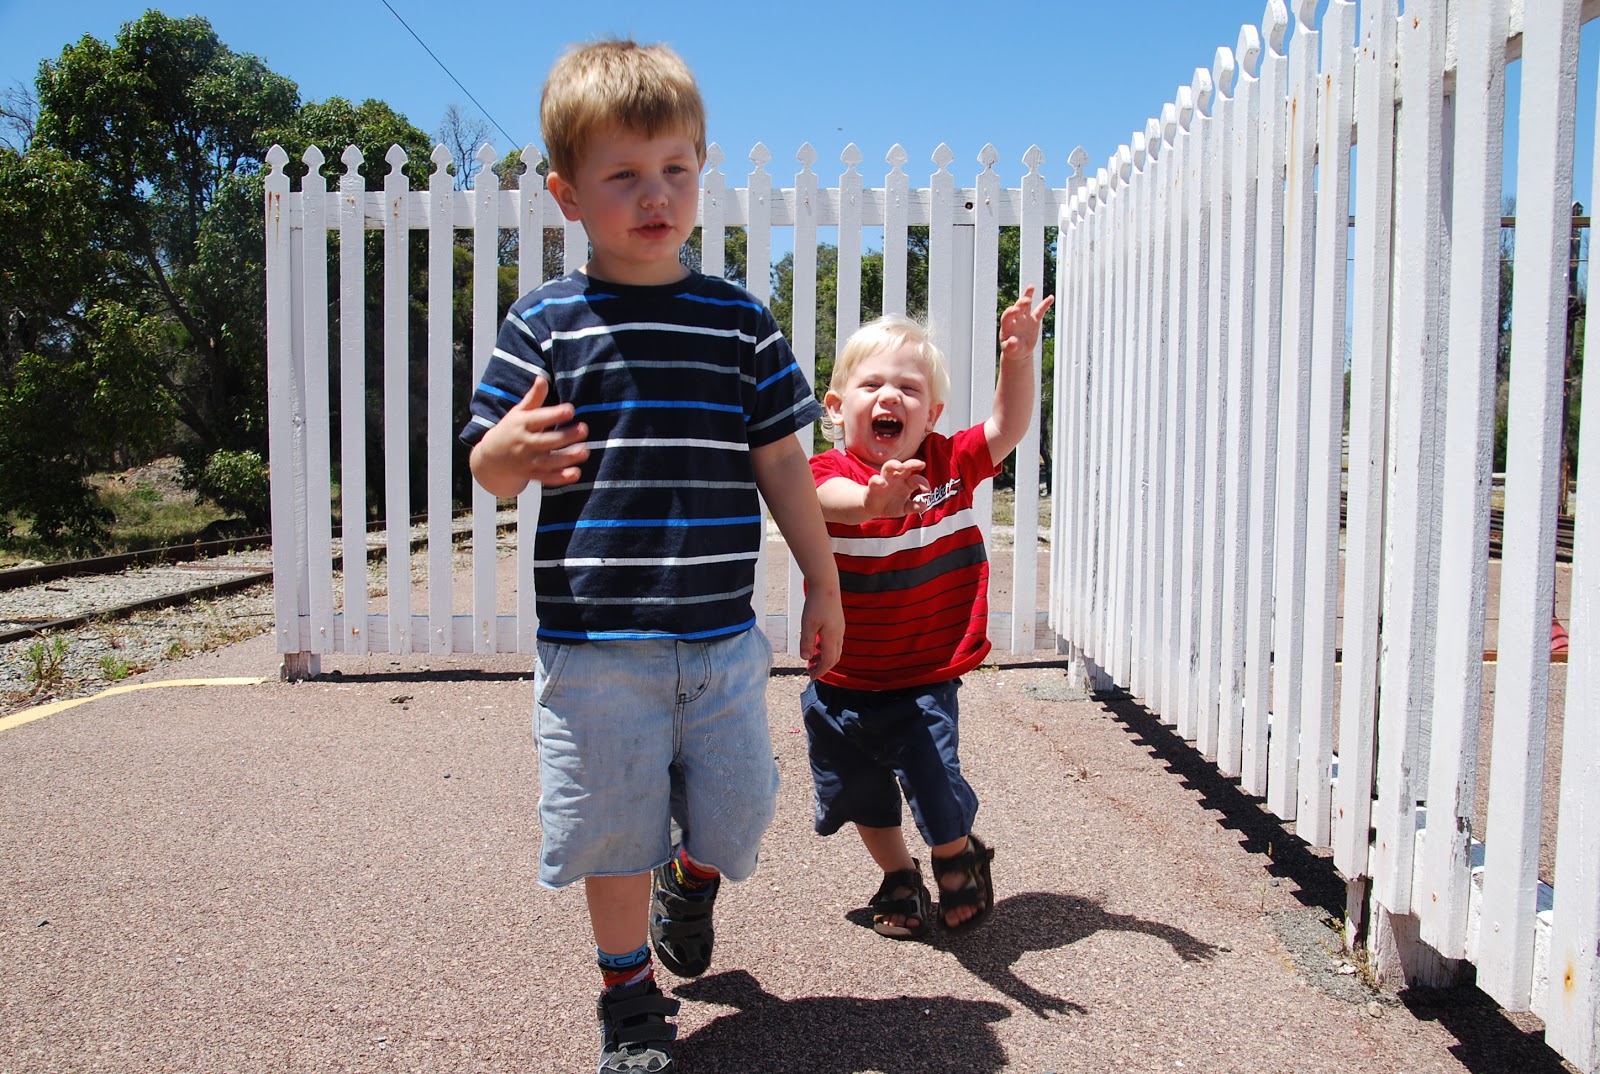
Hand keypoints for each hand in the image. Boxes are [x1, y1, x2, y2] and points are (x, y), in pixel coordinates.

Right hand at [472, 377, 589, 494]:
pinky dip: (560, 478)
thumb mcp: (519, 413)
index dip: (554, 414)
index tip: (571, 410)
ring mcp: (527, 461)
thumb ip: (533, 398)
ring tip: (585, 451)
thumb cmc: (510, 430)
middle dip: (566, 436)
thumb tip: (542, 378)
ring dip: (567, 457)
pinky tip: (576, 473)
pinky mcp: (532, 475)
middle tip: (584, 429)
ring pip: (549, 461)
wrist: (490, 460)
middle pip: (547, 441)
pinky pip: (547, 478)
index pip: (539, 419)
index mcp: (522, 424)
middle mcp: (524, 443)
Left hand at [799, 585, 843, 679]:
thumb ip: (807, 642)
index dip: (820, 671)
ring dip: (824, 657)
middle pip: (834, 658)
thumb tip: (805, 658)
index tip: (811, 677)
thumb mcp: (807, 624)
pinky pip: (834, 641)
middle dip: (823, 667)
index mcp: (832, 637)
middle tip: (810, 672)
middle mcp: (838, 635)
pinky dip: (825, 648)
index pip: (828, 661)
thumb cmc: (816, 604)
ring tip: (811, 660)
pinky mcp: (838, 623)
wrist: (826, 585)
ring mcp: (839, 628)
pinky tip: (816, 644)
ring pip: (834, 649)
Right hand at [861, 459, 929, 516]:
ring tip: (901, 467)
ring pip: (889, 466)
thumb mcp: (904, 508)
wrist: (874, 508)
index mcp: (907, 483)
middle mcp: (897, 478)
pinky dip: (877, 480)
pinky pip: (874, 479)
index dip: (923, 482)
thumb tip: (924, 505)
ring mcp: (885, 479)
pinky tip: (882, 484)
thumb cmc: (891, 505)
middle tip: (921, 464)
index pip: (917, 478)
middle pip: (905, 466)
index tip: (927, 490)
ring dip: (895, 464)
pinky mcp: (873, 485)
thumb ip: (914, 507)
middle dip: (913, 463)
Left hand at [999, 284, 1053, 361]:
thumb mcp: (1010, 350)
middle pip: (1017, 308)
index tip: (1015, 310)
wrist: (1019, 351)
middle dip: (1021, 303)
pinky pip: (1040, 311)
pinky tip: (1051, 297)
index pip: (1007, 316)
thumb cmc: (1012, 350)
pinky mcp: (1034, 321)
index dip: (1010, 312)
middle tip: (1027, 300)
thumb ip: (1010, 346)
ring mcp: (1025, 318)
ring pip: (1026, 305)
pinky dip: (1045, 304)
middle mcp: (1015, 319)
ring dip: (1028, 296)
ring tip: (1031, 287)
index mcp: (1007, 325)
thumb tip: (1013, 341)